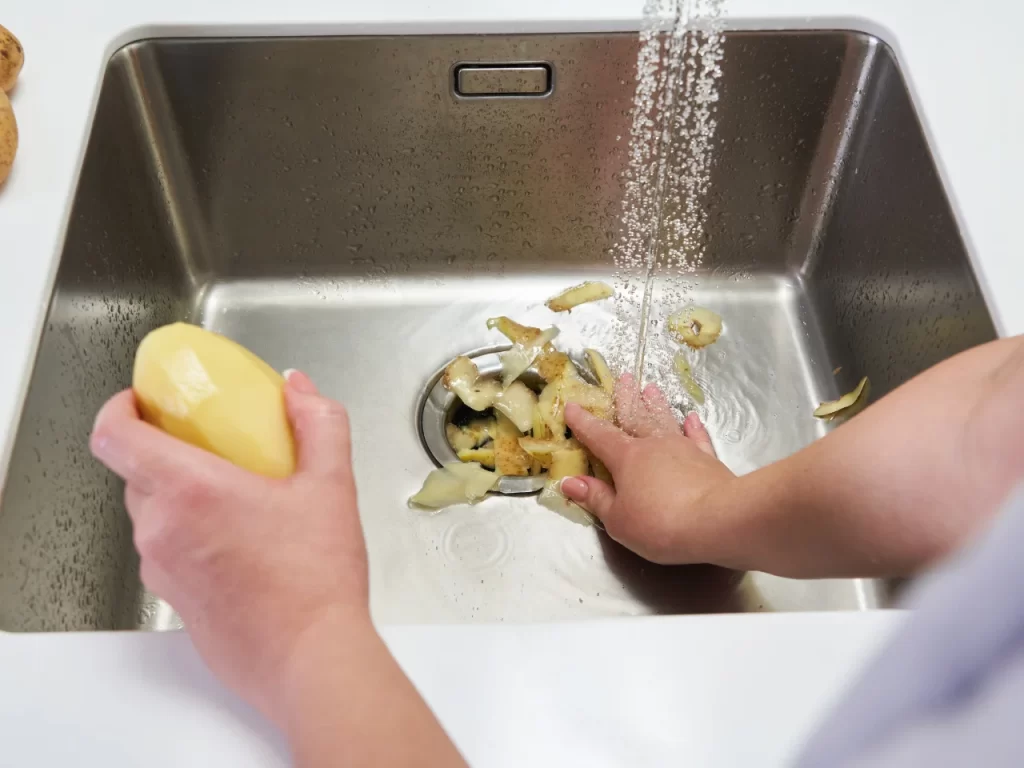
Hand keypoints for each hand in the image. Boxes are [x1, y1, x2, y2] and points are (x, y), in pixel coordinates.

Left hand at [89, 371, 368, 722]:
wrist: (311, 659)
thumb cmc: (316, 582)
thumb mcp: (332, 485)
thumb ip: (318, 424)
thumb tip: (300, 390)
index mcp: (189, 490)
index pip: (114, 436)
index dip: (118, 409)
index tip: (141, 402)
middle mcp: (161, 529)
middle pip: (134, 472)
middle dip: (164, 450)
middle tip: (209, 444)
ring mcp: (161, 569)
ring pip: (151, 514)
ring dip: (179, 495)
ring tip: (234, 495)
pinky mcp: (173, 600)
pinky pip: (166, 551)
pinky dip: (189, 534)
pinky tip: (240, 542)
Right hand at [563, 375, 739, 565]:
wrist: (718, 521)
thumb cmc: (660, 524)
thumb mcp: (618, 520)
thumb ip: (596, 498)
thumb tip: (570, 481)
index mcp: (626, 458)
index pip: (599, 436)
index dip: (583, 423)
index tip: (572, 407)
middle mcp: (653, 445)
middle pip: (635, 417)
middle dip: (626, 399)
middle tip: (624, 378)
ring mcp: (683, 449)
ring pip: (665, 421)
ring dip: (657, 405)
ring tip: (651, 388)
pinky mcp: (708, 460)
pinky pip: (698, 438)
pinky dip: (694, 427)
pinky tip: (692, 418)